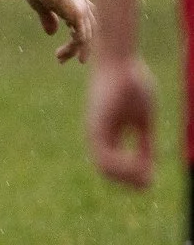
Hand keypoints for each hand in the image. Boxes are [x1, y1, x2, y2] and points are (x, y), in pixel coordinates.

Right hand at [24, 0, 93, 62]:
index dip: (82, 33)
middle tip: (71, 59)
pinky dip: (73, 49)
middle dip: (81, 47)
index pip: (88, 21)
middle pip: (90, 31)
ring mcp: (83, 11)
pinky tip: (63, 53)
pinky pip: (80, 39)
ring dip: (74, 51)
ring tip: (60, 59)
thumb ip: (49, 19)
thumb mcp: (42, 6)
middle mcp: (84, 5)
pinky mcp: (78, 16)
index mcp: (77, 0)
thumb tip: (52, 33)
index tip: (71, 42)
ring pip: (85, 38)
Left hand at [85, 56, 156, 188]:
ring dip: (126, 176)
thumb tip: (149, 166)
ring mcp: (95, 130)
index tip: (149, 181)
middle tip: (148, 184)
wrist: (120, 60)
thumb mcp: (143, 119)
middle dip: (128, 181)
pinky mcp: (97, 125)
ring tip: (146, 176)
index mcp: (107, 133)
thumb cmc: (133, 84)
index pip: (113, 165)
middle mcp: (97, 134)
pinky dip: (123, 166)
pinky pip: (105, 155)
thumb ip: (145, 142)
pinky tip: (141, 164)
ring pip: (104, 167)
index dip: (130, 176)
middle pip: (106, 170)